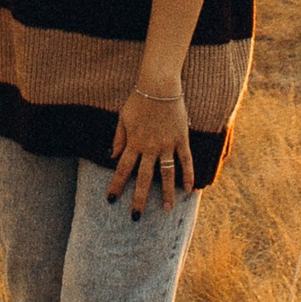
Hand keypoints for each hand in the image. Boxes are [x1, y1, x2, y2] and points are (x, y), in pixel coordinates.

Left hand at [108, 84, 192, 215]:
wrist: (159, 85)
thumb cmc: (139, 99)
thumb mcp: (123, 117)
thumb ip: (119, 138)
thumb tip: (111, 156)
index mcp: (134, 142)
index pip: (122, 169)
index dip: (116, 185)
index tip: (111, 200)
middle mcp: (150, 147)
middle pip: (143, 178)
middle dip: (139, 198)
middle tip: (136, 217)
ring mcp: (167, 144)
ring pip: (166, 174)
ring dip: (166, 193)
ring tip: (167, 210)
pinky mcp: (181, 139)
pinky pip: (186, 160)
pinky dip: (188, 175)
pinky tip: (189, 189)